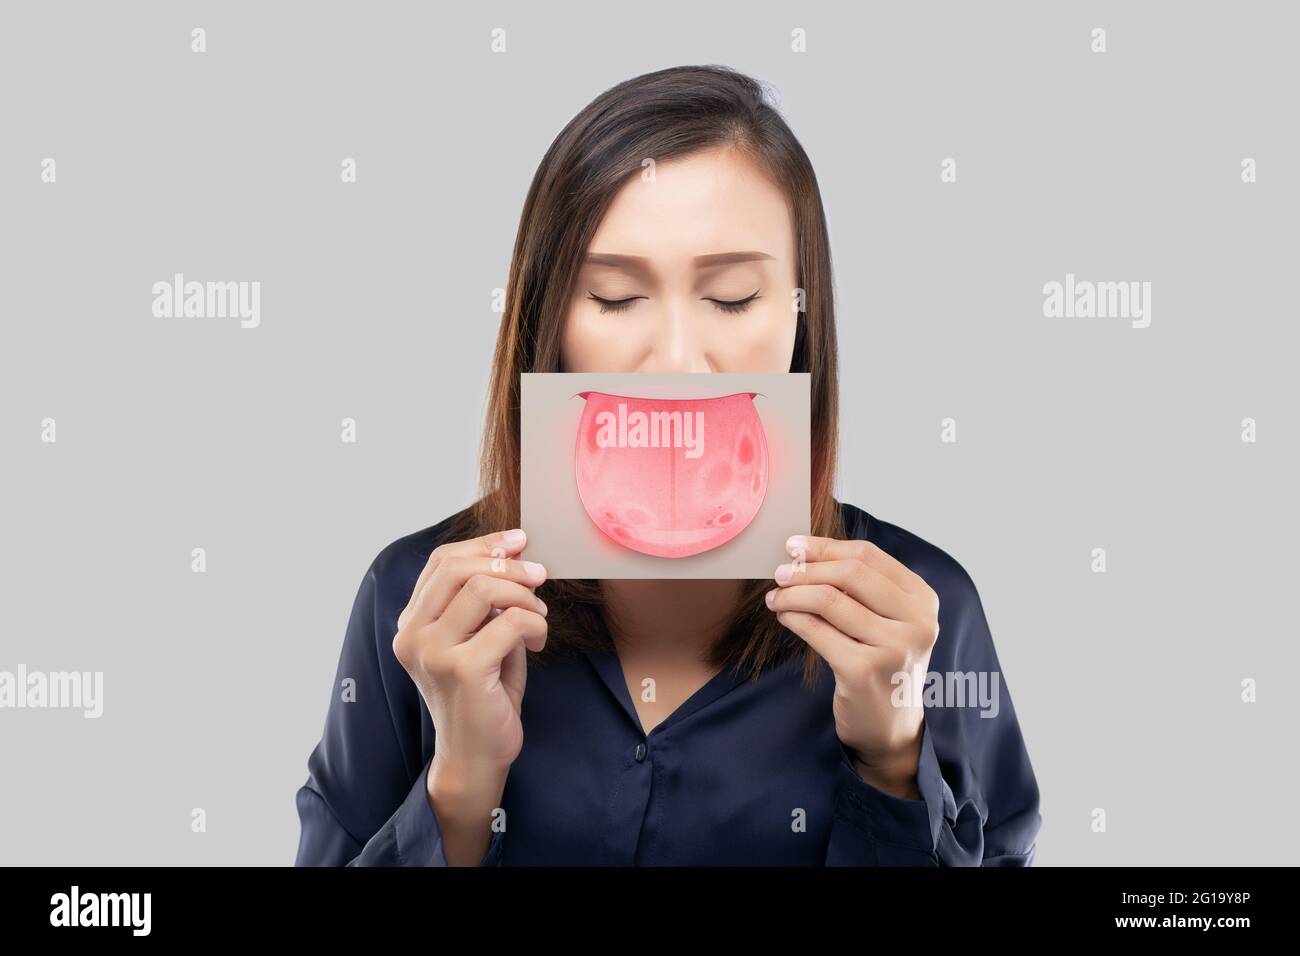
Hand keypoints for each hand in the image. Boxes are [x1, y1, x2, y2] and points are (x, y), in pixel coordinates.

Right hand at [392, 527, 547, 778]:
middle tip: (540, 575)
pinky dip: (534, 624)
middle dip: (508, 564)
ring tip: (538, 617)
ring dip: (524, 596)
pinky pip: (509, 621)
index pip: (441, 562)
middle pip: (458, 567)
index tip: (519, 541)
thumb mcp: (478, 637)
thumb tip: (514, 552)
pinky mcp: (462, 669)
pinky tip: (537, 641)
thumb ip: (484, 600)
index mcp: (411, 623)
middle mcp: (412, 635)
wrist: (476, 757)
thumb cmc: (483, 694)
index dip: (483, 544)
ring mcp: (433, 652)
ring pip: (483, 588)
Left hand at [765, 534, 939, 799]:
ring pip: (829, 600)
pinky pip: (817, 631)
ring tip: (776, 597)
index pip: (869, 556)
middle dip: (808, 568)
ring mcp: (894, 648)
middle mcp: (917, 622)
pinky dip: (793, 618)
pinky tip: (783, 616)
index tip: (794, 545)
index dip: (826, 546)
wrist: (890, 728)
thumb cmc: (881, 664)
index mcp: (923, 600)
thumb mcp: (887, 621)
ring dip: (793, 594)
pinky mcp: (864, 671)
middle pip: (850, 573)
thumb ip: (860, 587)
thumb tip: (805, 551)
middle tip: (780, 572)